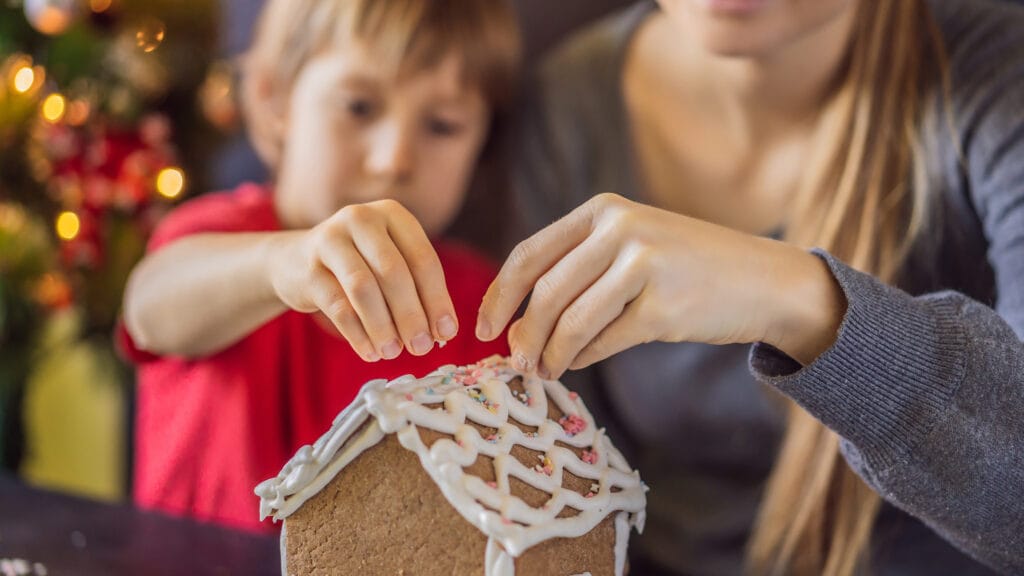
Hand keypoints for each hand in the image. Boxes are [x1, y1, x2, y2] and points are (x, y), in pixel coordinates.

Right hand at [268, 199, 456, 361]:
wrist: (296, 261)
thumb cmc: (360, 265)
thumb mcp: (390, 264)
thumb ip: (417, 290)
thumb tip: (442, 332)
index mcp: (392, 214)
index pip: (423, 259)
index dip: (437, 298)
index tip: (447, 332)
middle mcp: (361, 219)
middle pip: (393, 272)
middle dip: (411, 315)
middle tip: (422, 348)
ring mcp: (330, 240)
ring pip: (363, 288)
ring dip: (383, 326)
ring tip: (394, 353)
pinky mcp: (308, 268)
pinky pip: (337, 306)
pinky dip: (357, 334)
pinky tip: (370, 353)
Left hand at [475, 193, 844, 377]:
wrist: (764, 281)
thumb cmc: (688, 269)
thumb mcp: (631, 248)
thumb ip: (578, 272)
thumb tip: (517, 327)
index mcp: (603, 212)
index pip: (530, 255)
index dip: (498, 296)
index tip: (482, 329)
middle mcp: (620, 230)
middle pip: (546, 291)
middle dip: (522, 333)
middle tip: (514, 362)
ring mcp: (643, 265)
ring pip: (571, 320)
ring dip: (550, 354)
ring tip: (543, 372)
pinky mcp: (662, 306)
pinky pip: (604, 341)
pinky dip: (582, 359)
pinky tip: (575, 365)